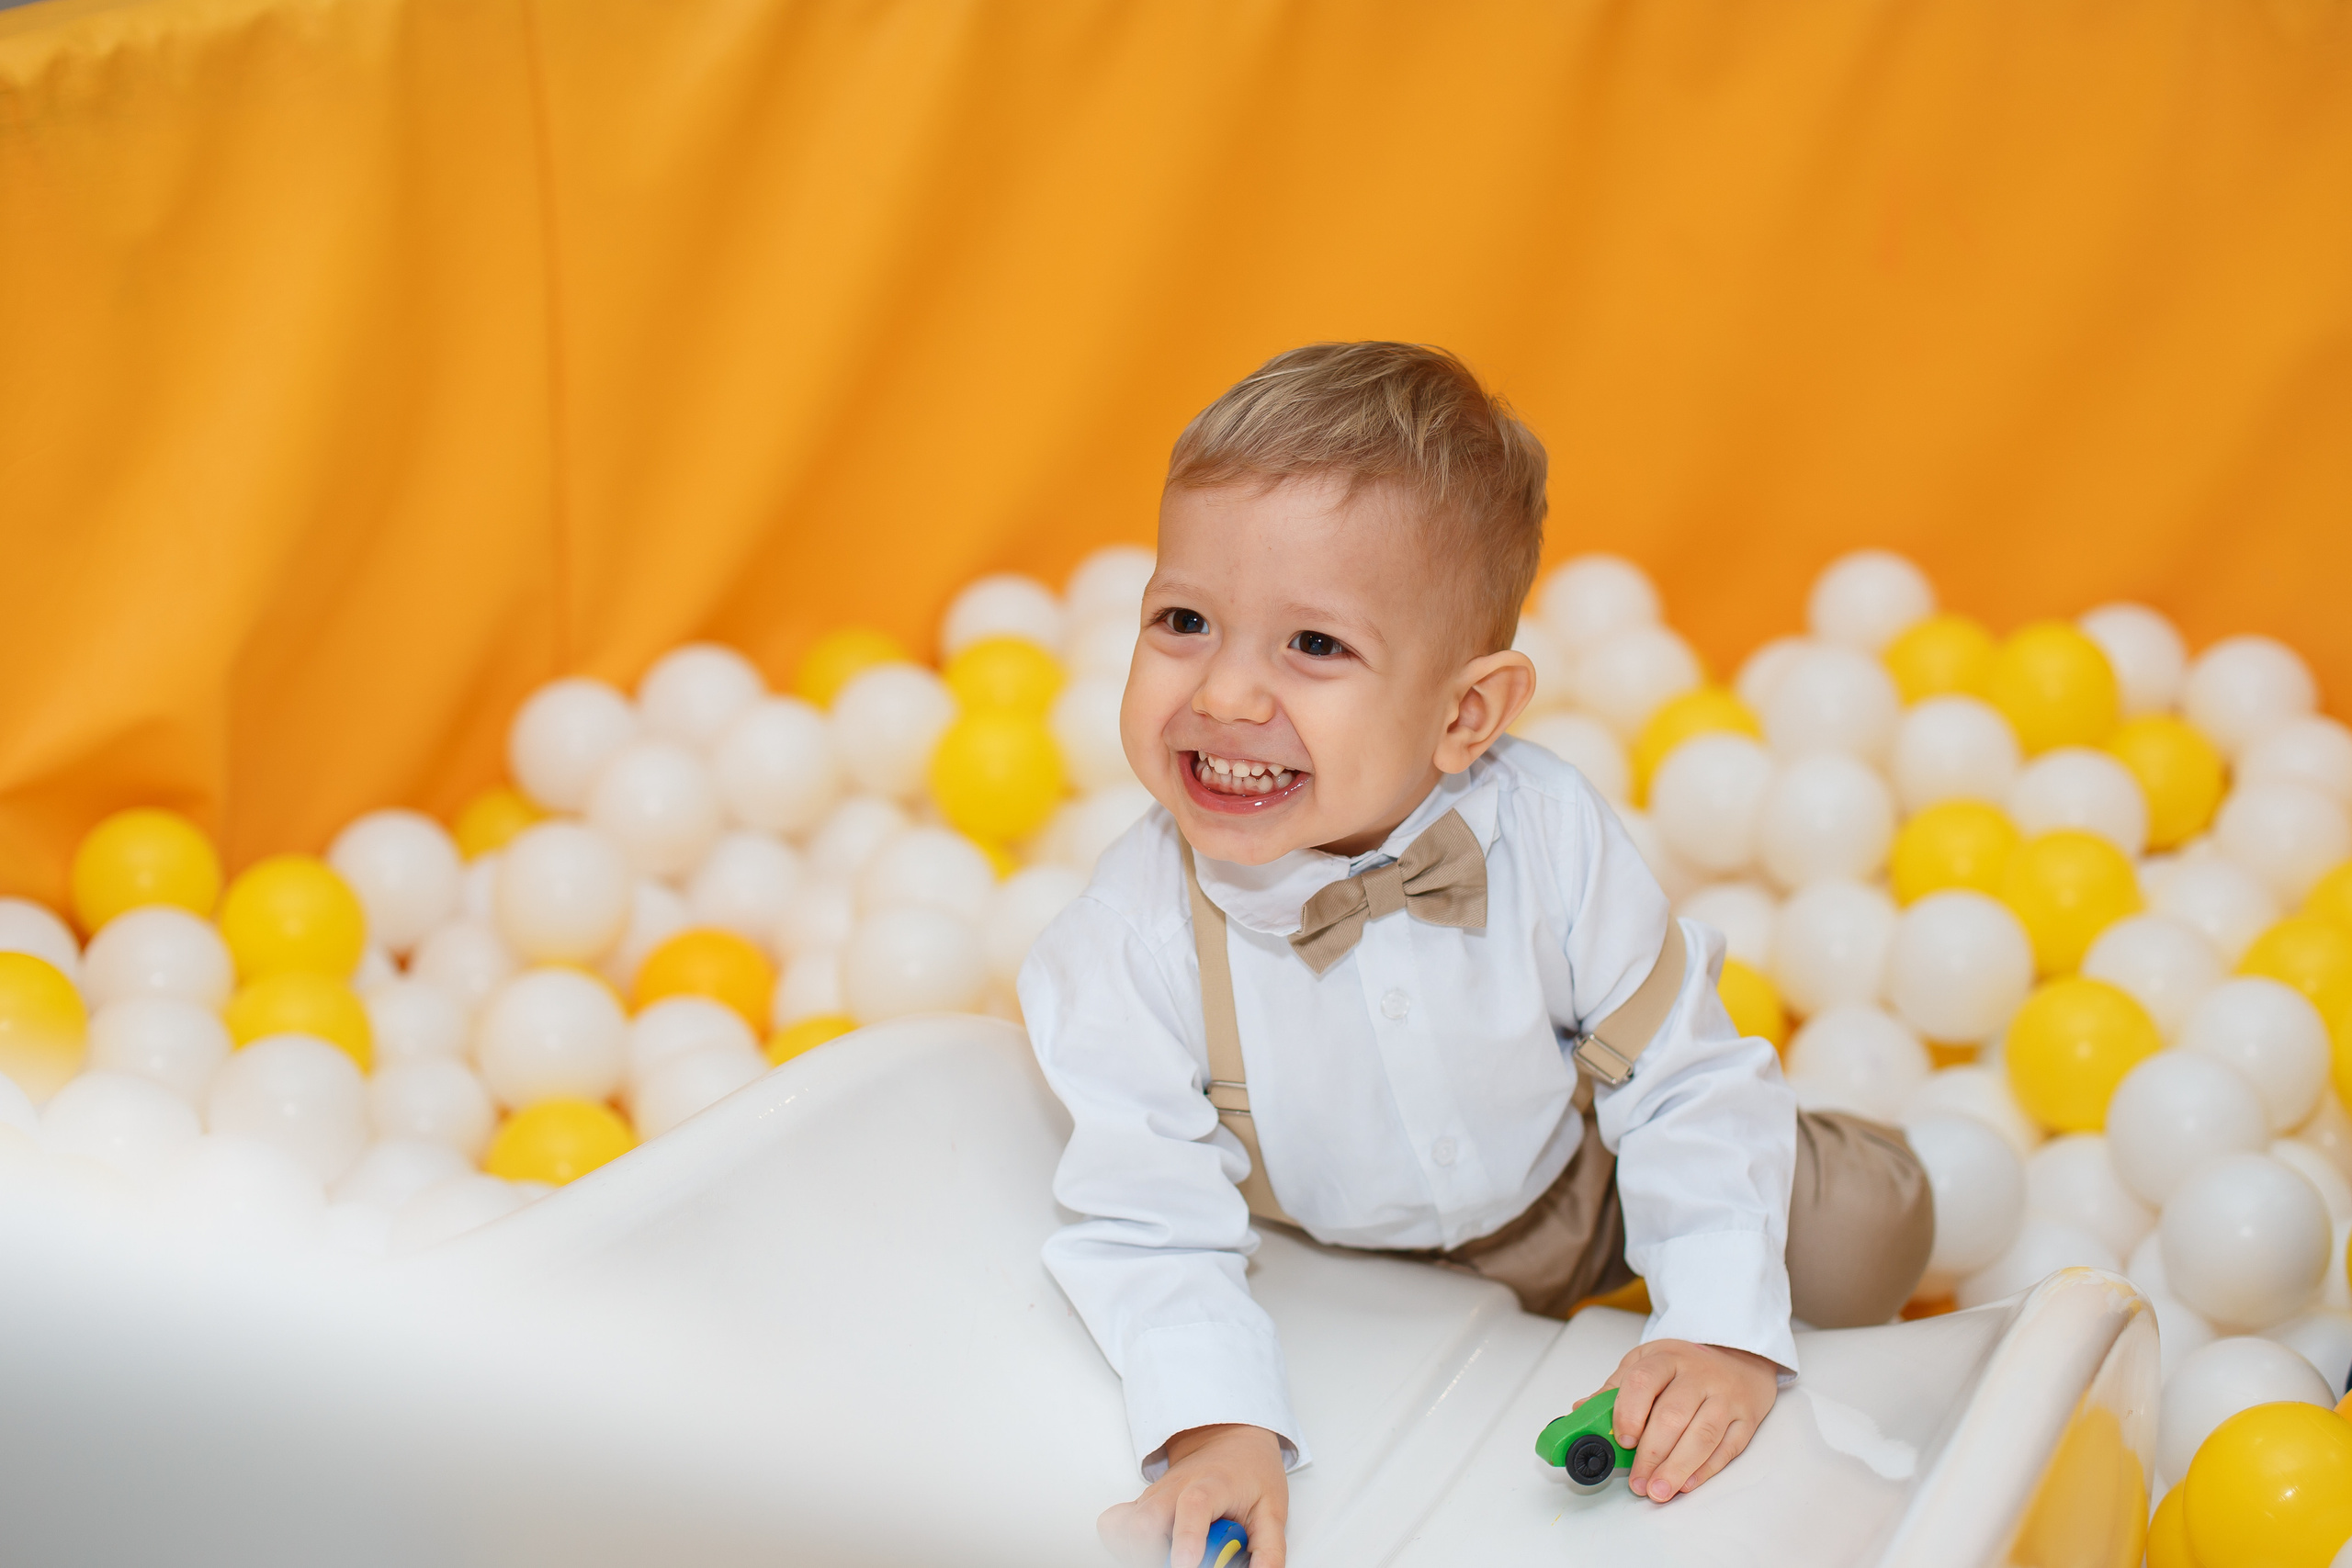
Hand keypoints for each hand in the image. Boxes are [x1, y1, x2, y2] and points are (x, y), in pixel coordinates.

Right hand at [1097, 1423, 1287, 1567]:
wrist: (1228, 1440)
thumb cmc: (1249, 1472)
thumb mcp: (1272, 1510)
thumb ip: (1268, 1550)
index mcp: (1211, 1485)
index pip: (1192, 1506)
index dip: (1186, 1537)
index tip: (1185, 1565)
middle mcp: (1174, 1489)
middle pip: (1144, 1522)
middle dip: (1154, 1554)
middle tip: (1182, 1562)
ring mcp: (1153, 1496)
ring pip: (1125, 1528)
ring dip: (1141, 1552)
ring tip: (1170, 1554)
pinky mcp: (1140, 1505)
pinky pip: (1115, 1526)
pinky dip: (1124, 1543)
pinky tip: (1151, 1549)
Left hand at [1589, 1339, 1777, 1501]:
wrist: (1738, 1356)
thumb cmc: (1684, 1365)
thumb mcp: (1646, 1363)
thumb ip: (1616, 1389)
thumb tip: (1582, 1412)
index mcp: (1666, 1358)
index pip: (1643, 1381)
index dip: (1629, 1412)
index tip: (1621, 1440)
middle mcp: (1698, 1375)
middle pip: (1673, 1416)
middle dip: (1651, 1454)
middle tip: (1637, 1481)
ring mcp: (1726, 1397)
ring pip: (1702, 1436)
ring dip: (1677, 1468)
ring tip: (1658, 1491)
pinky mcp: (1746, 1419)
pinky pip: (1727, 1448)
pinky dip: (1705, 1470)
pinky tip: (1686, 1484)